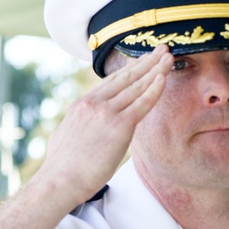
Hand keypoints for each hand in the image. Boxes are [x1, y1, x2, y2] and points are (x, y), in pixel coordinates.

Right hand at [36, 45, 172, 208]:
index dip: (130, 69)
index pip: (110, 82)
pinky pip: (142, 104)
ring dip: (155, 70)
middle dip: (146, 62)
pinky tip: (163, 79)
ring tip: (169, 57)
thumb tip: (80, 127)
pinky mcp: (119, 126)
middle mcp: (94, 103)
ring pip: (136, 87)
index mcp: (82, 104)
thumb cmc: (62, 166)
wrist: (60, 180)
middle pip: (126, 77)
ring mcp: (106, 113)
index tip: (142, 60)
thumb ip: (79, 126)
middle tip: (161, 49)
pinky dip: (154, 90)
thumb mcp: (67, 136)